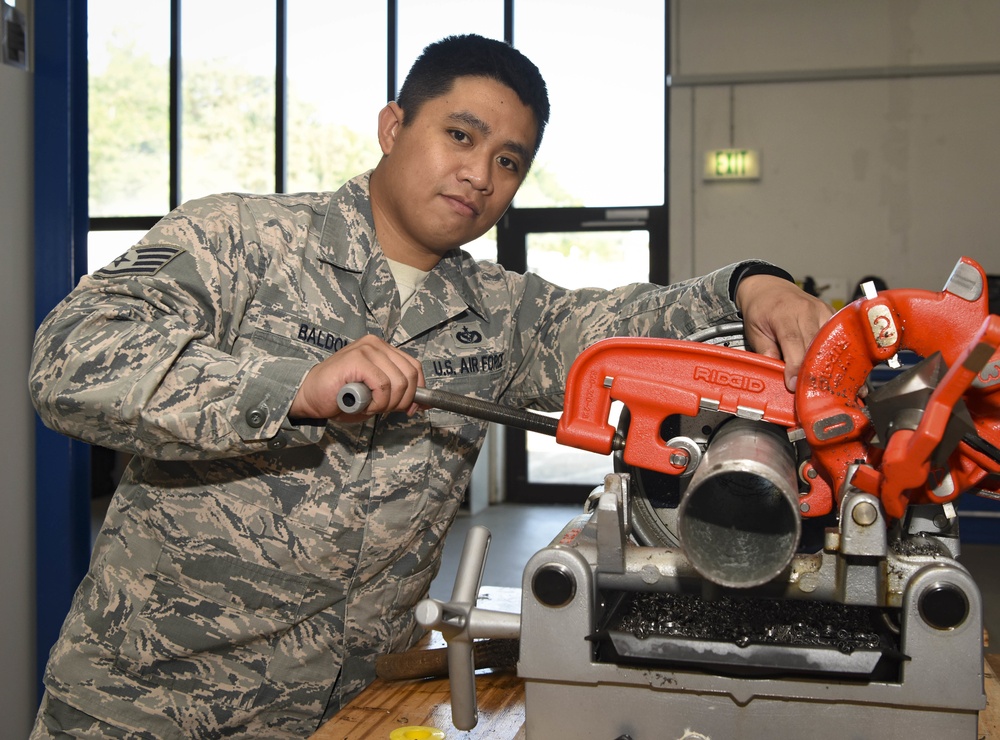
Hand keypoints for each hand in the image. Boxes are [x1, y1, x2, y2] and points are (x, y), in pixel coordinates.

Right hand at [290, 335, 423, 420]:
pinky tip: (361, 403)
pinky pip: (382, 386)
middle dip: (402, 400)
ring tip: (367, 405)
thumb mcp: (377, 396)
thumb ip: (399, 394)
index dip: (417, 390)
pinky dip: (376, 402)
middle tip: (384, 410)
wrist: (309, 396)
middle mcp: (376, 344)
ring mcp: (366, 349)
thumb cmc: (340, 396)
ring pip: (398, 382)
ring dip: (386, 403)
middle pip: (410, 375)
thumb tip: (425, 402)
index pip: (414, 367)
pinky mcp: (357, 359)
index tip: (411, 408)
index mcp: (383, 349)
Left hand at [735, 275, 834, 391]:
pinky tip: (843, 372)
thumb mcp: (754, 331)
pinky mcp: (832, 315)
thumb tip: (777, 376)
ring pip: (831, 343)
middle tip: (817, 393)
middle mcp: (807, 311)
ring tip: (836, 387)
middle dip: (816, 371)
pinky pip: (838, 338)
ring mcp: (823, 311)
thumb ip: (766, 352)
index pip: (793, 342)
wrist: (768, 287)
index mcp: (784, 314)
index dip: (796, 366)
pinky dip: (840, 355)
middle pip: (816, 345)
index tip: (795, 385)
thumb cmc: (761, 309)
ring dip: (833, 365)